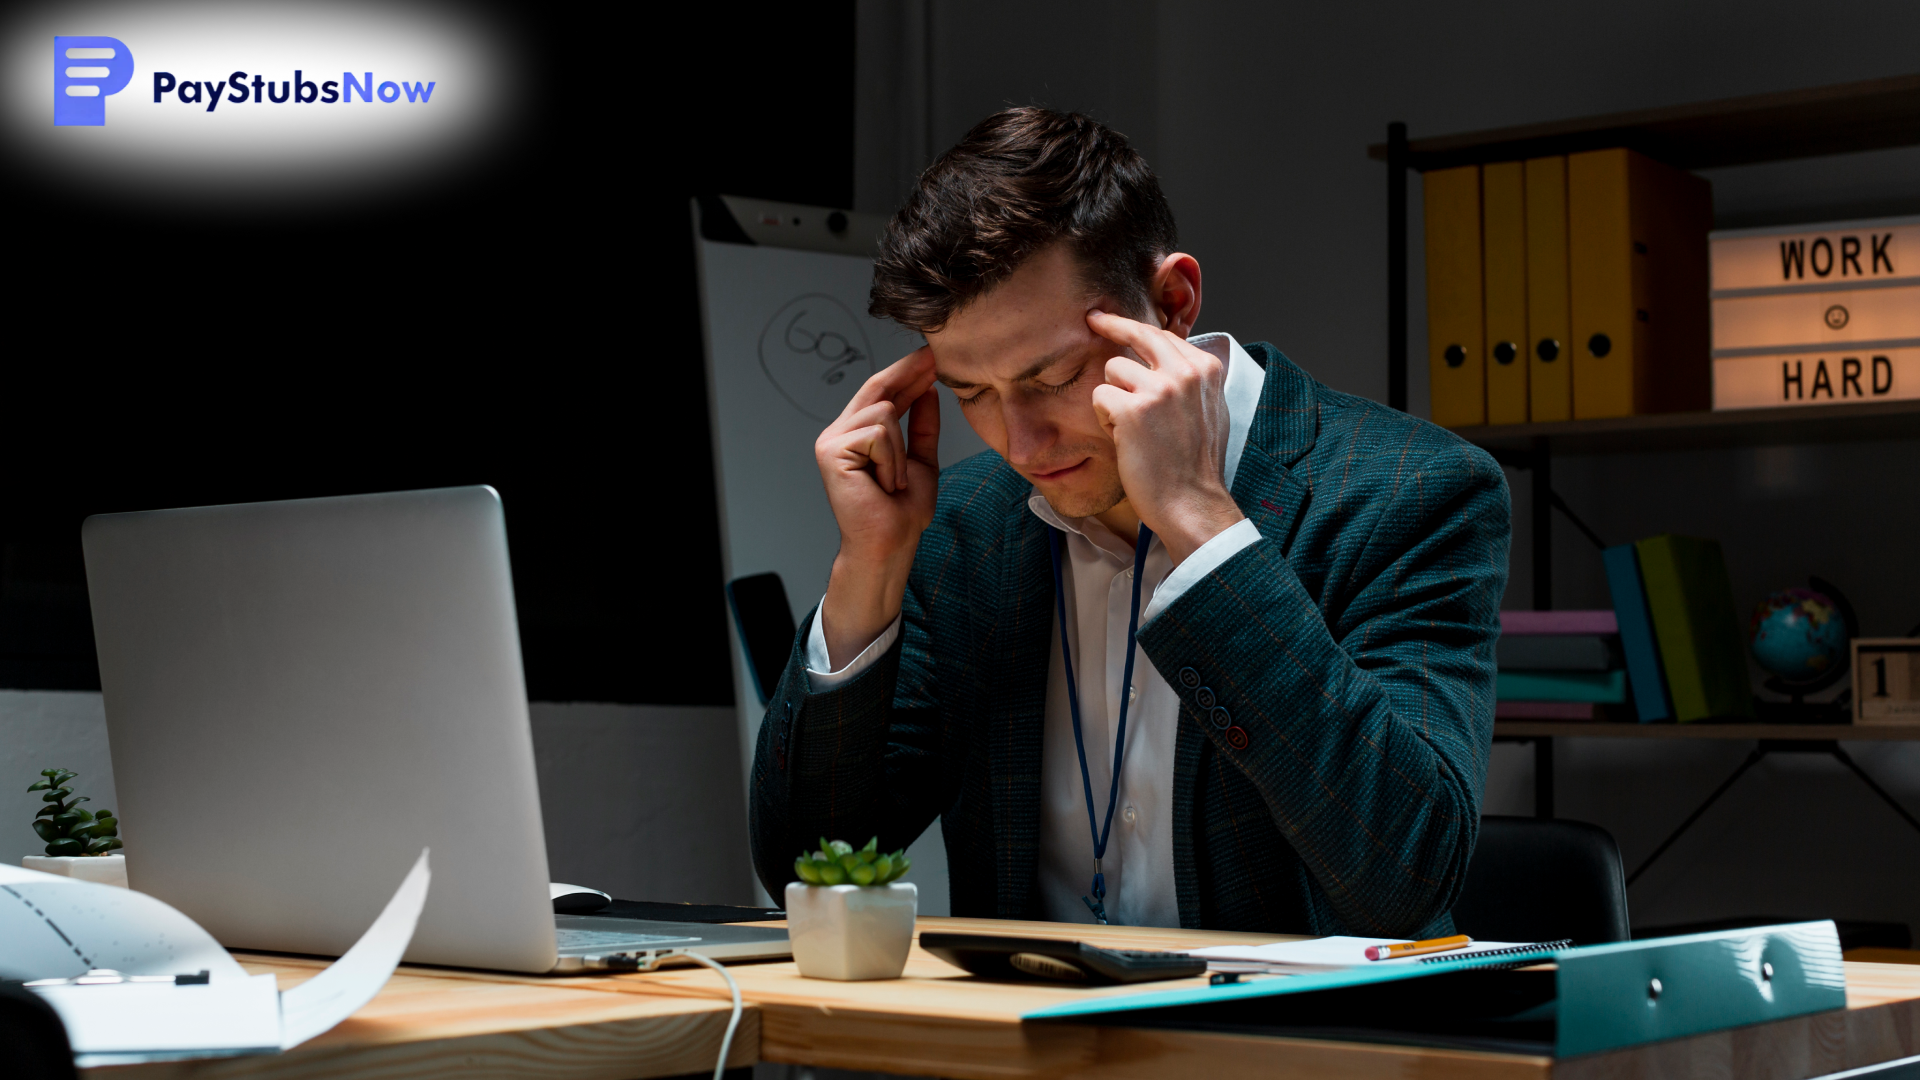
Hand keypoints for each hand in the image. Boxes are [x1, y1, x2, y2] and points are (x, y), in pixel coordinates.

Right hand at [814, 347, 940, 666]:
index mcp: (856, 434)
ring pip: (884, 413)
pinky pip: (877, 433)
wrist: (889, 544)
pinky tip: (886, 484)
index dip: (906, 373)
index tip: (932, 356)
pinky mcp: (831, 451)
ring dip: (901, 451)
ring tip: (895, 482)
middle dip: (909, 374)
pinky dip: (892, 460)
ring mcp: (831, 440)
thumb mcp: (920, 460)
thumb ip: (922, 426)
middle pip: (877, 389)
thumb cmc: (901, 512)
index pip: (881, 393)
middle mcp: (839, 433)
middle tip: (935, 358)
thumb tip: (927, 389)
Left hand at [1087, 311, 1243, 565]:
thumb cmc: (1195, 464)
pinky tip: (1123, 439)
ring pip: (1113, 368)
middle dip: (1110, 324)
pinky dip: (1105, 418)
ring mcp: (1160, 389)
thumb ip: (1192, 380)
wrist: (1191, 502)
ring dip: (1112, 396)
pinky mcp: (1133, 409)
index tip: (1111, 319)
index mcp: (1206, 369)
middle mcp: (1185, 372)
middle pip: (1137, 333)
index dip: (1134, 327)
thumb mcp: (1210, 410)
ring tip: (1130, 426)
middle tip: (1092, 319)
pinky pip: (1100, 396)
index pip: (1163, 334)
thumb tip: (1171, 356)